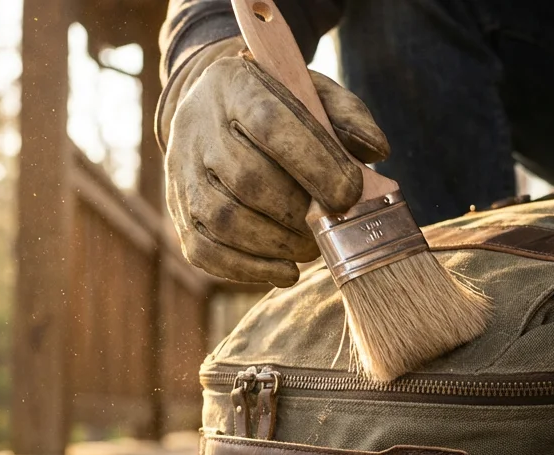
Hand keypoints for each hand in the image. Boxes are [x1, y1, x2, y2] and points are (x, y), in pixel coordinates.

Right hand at [158, 38, 389, 286]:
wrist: (213, 110)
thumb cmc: (277, 107)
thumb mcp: (313, 94)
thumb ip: (348, 116)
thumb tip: (376, 151)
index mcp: (234, 84)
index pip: (270, 123)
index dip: (314, 163)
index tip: (349, 194)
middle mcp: (197, 125)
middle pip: (246, 178)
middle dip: (298, 213)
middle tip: (330, 227)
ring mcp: (181, 171)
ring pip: (223, 219)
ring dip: (277, 245)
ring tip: (311, 247)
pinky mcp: (178, 211)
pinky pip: (204, 251)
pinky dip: (249, 269)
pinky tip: (285, 270)